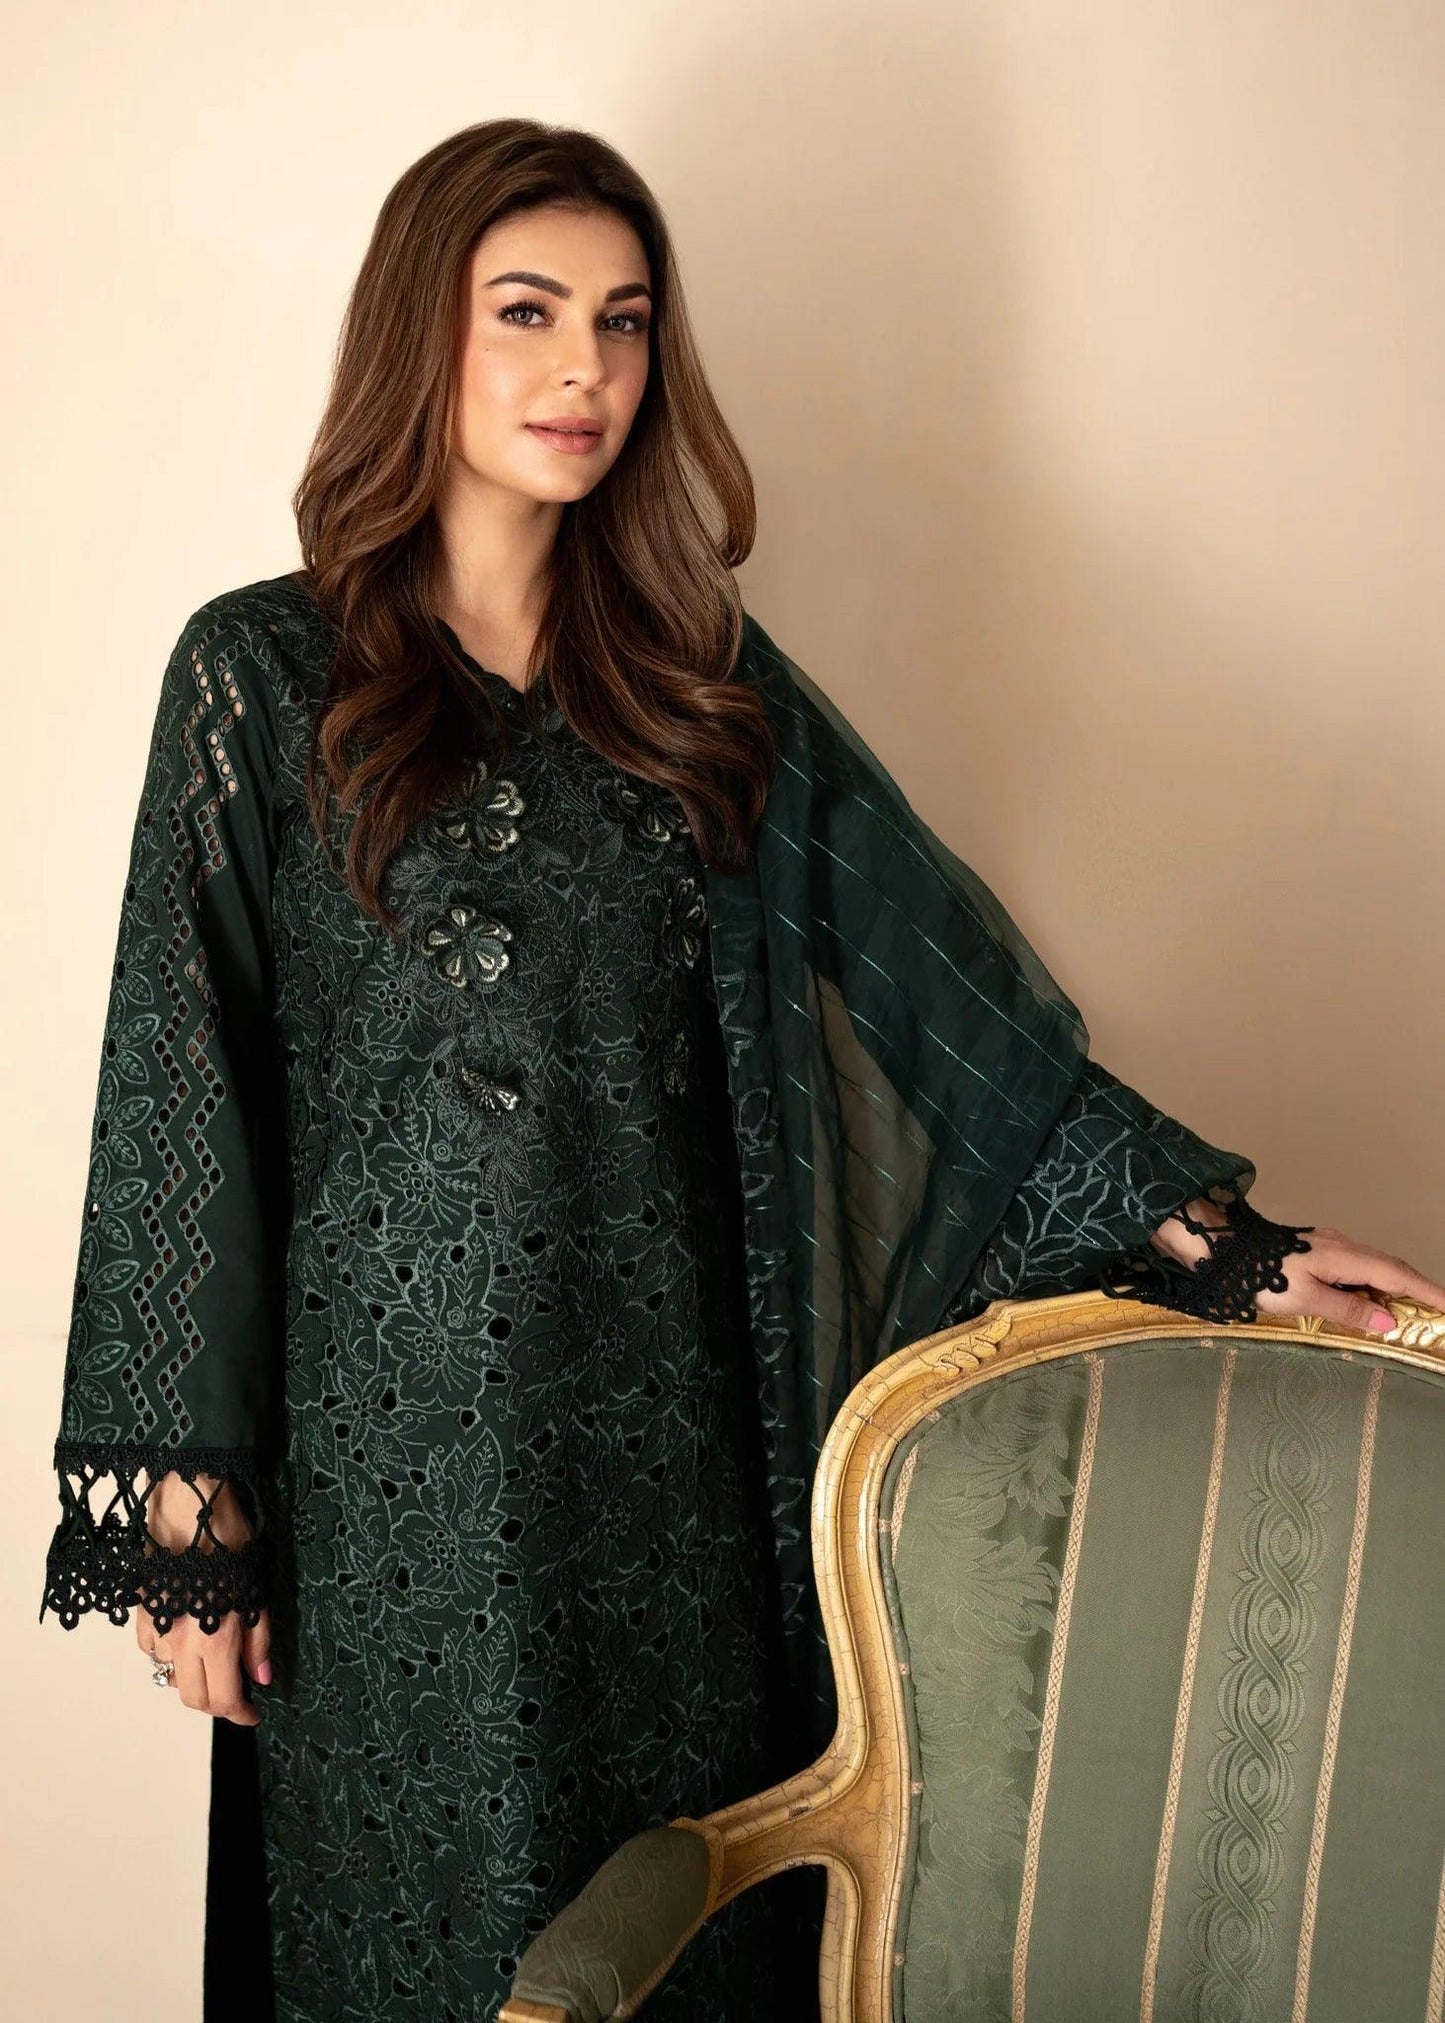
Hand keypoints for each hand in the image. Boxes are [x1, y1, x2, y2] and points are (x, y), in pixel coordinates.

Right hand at [134, 1471, 271, 1725]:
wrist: (192, 1503)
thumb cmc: (231, 1539)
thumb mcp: (257, 1590)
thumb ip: (258, 1640)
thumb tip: (260, 1678)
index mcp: (216, 1637)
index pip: (223, 1698)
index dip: (239, 1714)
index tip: (252, 1715)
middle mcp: (182, 1639)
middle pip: (192, 1697)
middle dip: (216, 1704)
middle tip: (235, 1695)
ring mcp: (158, 1625)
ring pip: (169, 1675)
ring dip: (191, 1679)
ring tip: (212, 1665)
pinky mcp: (143, 1609)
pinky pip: (151, 1648)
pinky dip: (166, 1655)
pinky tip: (182, 1640)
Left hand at [1153, 1201, 1444, 1333]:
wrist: (1222, 1249)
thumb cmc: (1259, 1276)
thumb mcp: (1305, 1300)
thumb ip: (1349, 1310)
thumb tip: (1388, 1319)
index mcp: (1345, 1256)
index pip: (1398, 1275)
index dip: (1428, 1291)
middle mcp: (1342, 1245)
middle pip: (1390, 1268)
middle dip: (1416, 1290)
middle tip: (1435, 1314)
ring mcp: (1329, 1246)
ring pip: (1371, 1268)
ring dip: (1390, 1290)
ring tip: (1403, 1317)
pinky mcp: (1316, 1251)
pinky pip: (1354, 1269)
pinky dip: (1368, 1287)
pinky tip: (1364, 1305)